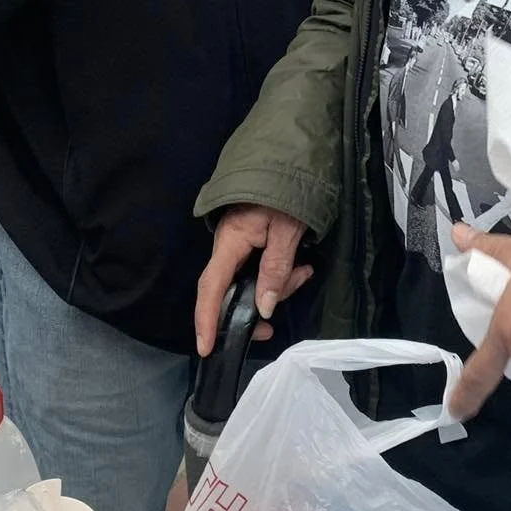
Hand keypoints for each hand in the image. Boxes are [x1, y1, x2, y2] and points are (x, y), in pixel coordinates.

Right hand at [195, 204, 310, 354]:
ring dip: (279, 284)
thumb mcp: (287, 232)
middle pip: (233, 289)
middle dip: (261, 303)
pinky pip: (259, 270)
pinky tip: (300, 269)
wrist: (291, 163)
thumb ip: (275, 270)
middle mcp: (227, 247)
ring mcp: (237, 247)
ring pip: (251, 282)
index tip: (206, 347)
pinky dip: (278, 275)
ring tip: (304, 271)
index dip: (206, 319)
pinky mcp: (249, 245)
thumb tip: (263, 309)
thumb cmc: (287, 195)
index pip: (211, 287)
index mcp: (230, 241)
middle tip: (294, 290)